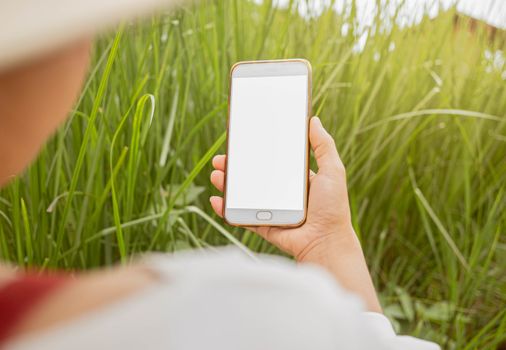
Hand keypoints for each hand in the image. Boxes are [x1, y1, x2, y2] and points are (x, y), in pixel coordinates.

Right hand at [209, 117, 354, 260]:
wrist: (326, 242)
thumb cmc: (332, 207)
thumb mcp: (332, 170)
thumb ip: (323, 146)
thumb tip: (313, 120)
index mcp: (297, 180)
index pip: (272, 162)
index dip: (256, 152)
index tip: (242, 142)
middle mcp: (283, 195)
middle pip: (253, 178)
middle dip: (235, 168)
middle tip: (221, 159)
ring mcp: (272, 211)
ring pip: (244, 196)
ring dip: (227, 186)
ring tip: (216, 175)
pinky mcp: (264, 226)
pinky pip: (242, 217)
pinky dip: (227, 210)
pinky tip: (217, 201)